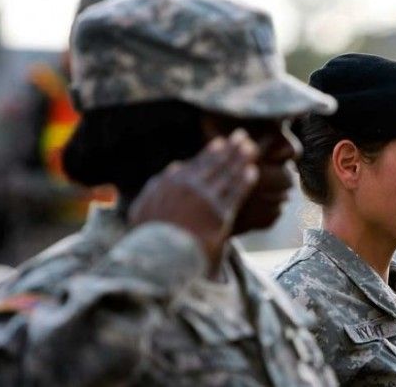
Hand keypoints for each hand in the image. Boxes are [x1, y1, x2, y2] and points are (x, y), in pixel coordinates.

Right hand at [129, 129, 258, 267]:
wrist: (159, 259)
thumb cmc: (149, 238)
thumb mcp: (143, 208)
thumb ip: (156, 186)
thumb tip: (175, 166)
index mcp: (170, 184)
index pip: (195, 163)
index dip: (210, 152)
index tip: (221, 142)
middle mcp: (188, 187)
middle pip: (215, 164)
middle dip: (230, 149)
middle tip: (243, 136)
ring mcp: (205, 199)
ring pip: (227, 175)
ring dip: (240, 159)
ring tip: (252, 149)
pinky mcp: (219, 214)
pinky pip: (234, 193)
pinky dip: (244, 181)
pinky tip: (252, 172)